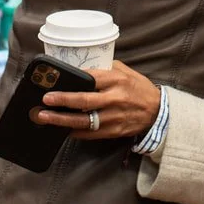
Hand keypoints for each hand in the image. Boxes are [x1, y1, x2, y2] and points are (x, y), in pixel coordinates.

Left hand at [35, 61, 160, 140]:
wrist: (158, 111)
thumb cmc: (138, 88)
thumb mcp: (125, 72)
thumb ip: (104, 70)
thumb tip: (80, 70)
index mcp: (117, 80)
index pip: (91, 79)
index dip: (73, 81)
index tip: (56, 83)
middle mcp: (115, 98)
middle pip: (85, 101)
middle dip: (63, 100)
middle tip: (45, 101)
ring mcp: (114, 117)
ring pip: (85, 120)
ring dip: (63, 120)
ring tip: (46, 118)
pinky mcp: (114, 131)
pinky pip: (91, 133)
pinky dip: (75, 132)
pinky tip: (62, 129)